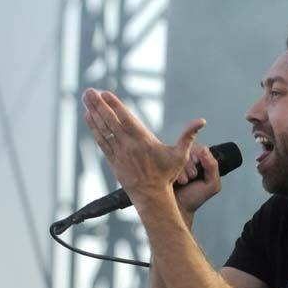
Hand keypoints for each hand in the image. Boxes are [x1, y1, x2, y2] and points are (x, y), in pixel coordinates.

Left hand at [82, 89, 220, 214]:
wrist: (152, 197)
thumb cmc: (167, 175)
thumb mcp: (180, 155)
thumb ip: (188, 136)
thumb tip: (202, 121)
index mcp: (143, 140)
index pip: (126, 118)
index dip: (115, 105)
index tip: (105, 93)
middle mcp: (128, 145)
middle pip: (110, 121)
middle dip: (98, 105)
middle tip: (88, 91)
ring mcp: (119, 153)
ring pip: (104, 130)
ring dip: (93, 113)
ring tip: (85, 99)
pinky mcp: (113, 161)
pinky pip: (101, 142)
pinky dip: (94, 129)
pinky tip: (89, 117)